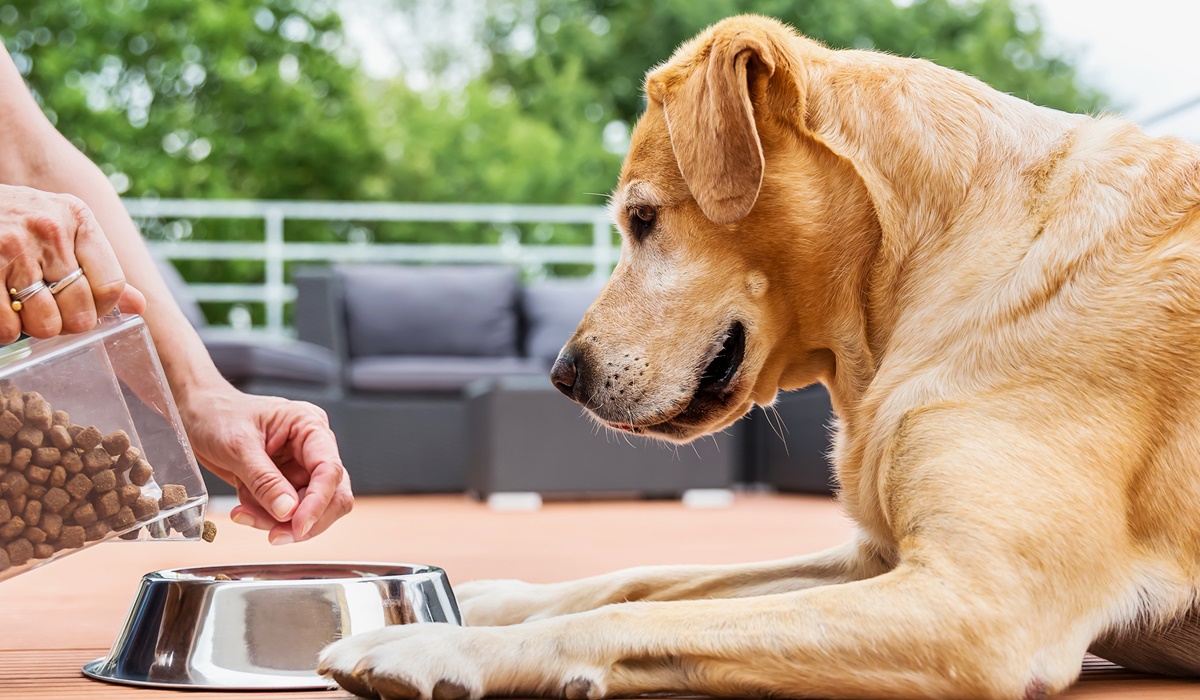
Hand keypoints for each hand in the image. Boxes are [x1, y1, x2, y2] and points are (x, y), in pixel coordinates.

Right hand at [0, 183, 143, 340]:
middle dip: (66, 322)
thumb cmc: (18, 221)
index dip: (99, 309)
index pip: (111, 287)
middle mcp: (49, 230)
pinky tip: (3, 309)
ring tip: (23, 306)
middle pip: (80, 312)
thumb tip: (139, 306)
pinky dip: (6, 330)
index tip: (82, 307)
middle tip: (48, 309)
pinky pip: (7, 326)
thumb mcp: (63, 229)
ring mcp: (13, 249)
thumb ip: (99, 268)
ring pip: (45, 324)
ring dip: (33, 326)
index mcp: (78, 220)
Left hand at [179, 385, 352, 543]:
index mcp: (310, 426)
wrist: (197, 415)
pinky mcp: (285, 484)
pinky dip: (265, 518)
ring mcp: (300, 467)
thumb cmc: (217, 415)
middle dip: (304, 519)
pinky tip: (243, 509)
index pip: (329, 469)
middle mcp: (312, 448)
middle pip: (331, 494)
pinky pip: (286, 512)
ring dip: (277, 521)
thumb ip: (265, 480)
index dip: (318, 501)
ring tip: (244, 514)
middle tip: (275, 535)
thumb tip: (288, 511)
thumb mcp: (238, 446)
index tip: (298, 526)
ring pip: (308, 509)